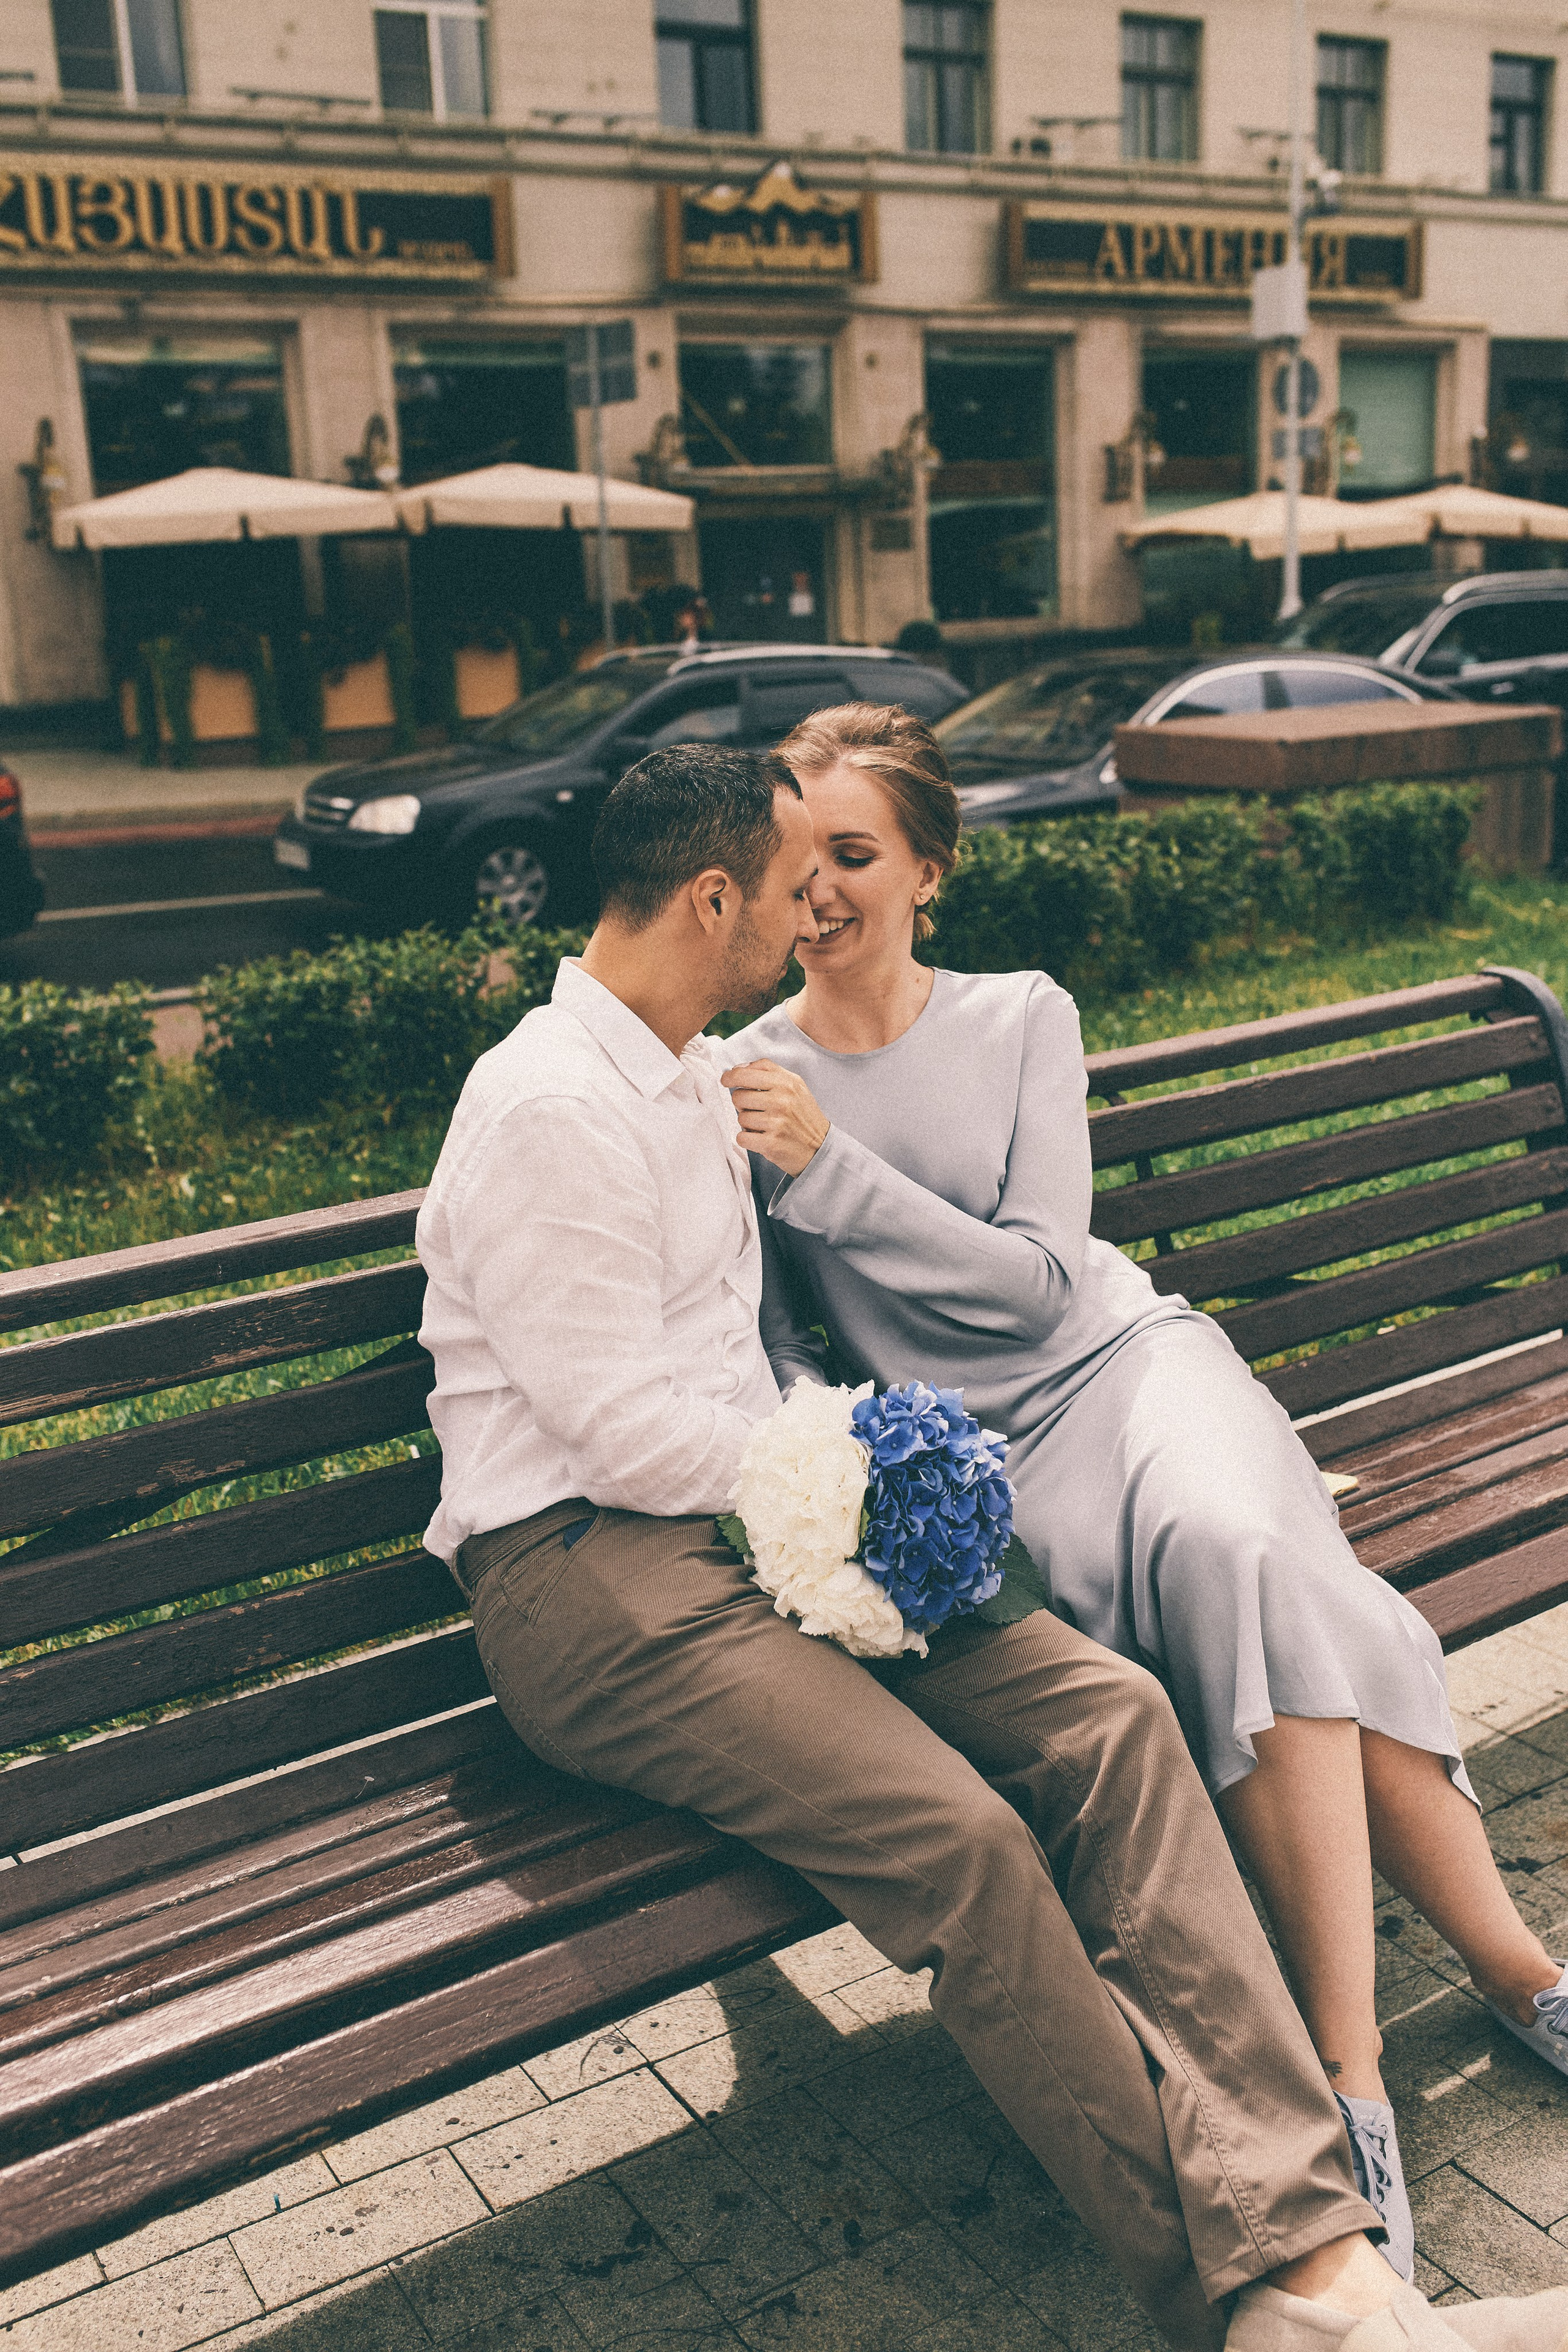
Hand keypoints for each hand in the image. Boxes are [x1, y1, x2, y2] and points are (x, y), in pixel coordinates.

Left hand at [722, 1059, 829, 1176]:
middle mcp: (782, 1100)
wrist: (820, 1147)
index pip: (747, 1073)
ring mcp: (776, 1123)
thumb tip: (737, 1068)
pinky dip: (748, 1139)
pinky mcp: (771, 1144)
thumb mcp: (795, 1085)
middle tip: (757, 1110)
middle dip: (742, 1105)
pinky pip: (742, 1137)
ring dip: (748, 1124)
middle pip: (739, 1097)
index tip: (726, 1080)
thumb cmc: (803, 1115)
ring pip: (740, 1118)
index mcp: (786, 1083)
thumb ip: (768, 1071)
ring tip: (765, 1125)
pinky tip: (762, 1138)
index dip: (731, 1077)